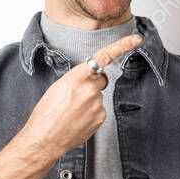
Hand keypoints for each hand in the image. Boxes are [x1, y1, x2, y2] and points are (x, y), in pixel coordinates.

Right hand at [20, 32, 142, 155]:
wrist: (44, 138)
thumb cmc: (46, 113)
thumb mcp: (57, 87)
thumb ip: (76, 79)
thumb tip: (87, 79)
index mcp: (77, 77)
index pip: (103, 57)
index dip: (121, 46)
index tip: (135, 39)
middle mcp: (90, 89)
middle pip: (101, 80)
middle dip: (92, 85)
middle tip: (75, 97)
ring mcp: (97, 104)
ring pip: (98, 97)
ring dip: (89, 102)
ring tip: (72, 112)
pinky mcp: (100, 118)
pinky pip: (99, 110)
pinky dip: (90, 114)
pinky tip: (77, 119)